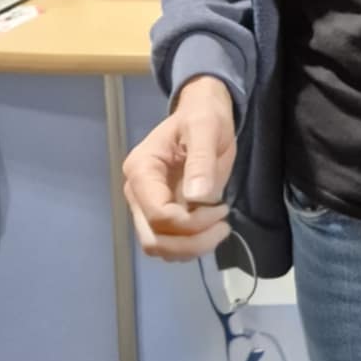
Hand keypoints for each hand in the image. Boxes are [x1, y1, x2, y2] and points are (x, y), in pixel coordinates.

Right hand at [123, 75, 235, 260]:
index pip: (157, 215)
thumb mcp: (206, 128)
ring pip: (159, 248)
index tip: (221, 210)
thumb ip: (200, 161)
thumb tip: (197, 197)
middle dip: (191, 244)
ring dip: (192, 248)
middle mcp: (137, 192)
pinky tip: (211, 227)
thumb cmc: (203, 116)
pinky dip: (191, 245)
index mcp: (141, 170)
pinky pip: (169, 243)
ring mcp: (145, 206)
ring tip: (220, 226)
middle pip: (154, 240)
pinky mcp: (160, 214)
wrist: (203, 112)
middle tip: (223, 227)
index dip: (190, 224)